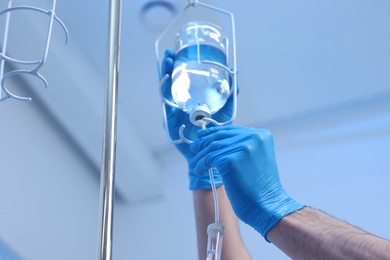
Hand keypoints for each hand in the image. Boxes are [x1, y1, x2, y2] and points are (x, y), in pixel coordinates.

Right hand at [161, 49, 234, 189]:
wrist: (212, 155)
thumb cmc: (216, 135)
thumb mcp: (224, 111)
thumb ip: (228, 95)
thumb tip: (235, 76)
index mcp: (190, 102)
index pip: (181, 81)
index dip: (177, 67)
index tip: (176, 53)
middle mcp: (180, 107)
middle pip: (171, 85)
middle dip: (168, 68)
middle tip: (169, 55)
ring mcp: (175, 116)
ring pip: (166, 95)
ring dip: (164, 78)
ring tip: (166, 65)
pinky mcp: (173, 126)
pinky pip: (168, 112)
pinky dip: (167, 99)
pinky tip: (167, 87)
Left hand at [189, 125, 303, 238]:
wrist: (268, 205)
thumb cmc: (260, 186)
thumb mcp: (256, 158)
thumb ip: (242, 146)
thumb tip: (218, 141)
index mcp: (261, 135)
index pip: (231, 130)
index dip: (214, 132)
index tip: (203, 137)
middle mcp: (253, 138)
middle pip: (220, 136)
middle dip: (204, 142)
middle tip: (194, 148)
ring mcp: (242, 148)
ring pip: (212, 148)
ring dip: (200, 157)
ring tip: (195, 164)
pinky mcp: (230, 160)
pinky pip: (209, 159)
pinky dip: (201, 164)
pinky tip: (198, 170)